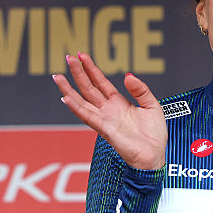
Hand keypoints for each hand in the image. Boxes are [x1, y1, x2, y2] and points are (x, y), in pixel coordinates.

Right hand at [52, 52, 166, 169]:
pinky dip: (76, 107)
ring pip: (82, 101)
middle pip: (88, 88)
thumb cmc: (154, 136)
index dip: (91, 69)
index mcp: (118, 103)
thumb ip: (140, 90)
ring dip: (69, 89)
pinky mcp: (105, 129)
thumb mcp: (152, 106)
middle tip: (68, 57)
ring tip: (57, 76)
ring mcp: (104, 120)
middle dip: (78, 73)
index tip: (81, 55)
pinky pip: (88, 116)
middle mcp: (108, 110)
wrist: (154, 156)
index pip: (100, 82)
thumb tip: (128, 75)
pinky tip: (66, 98)